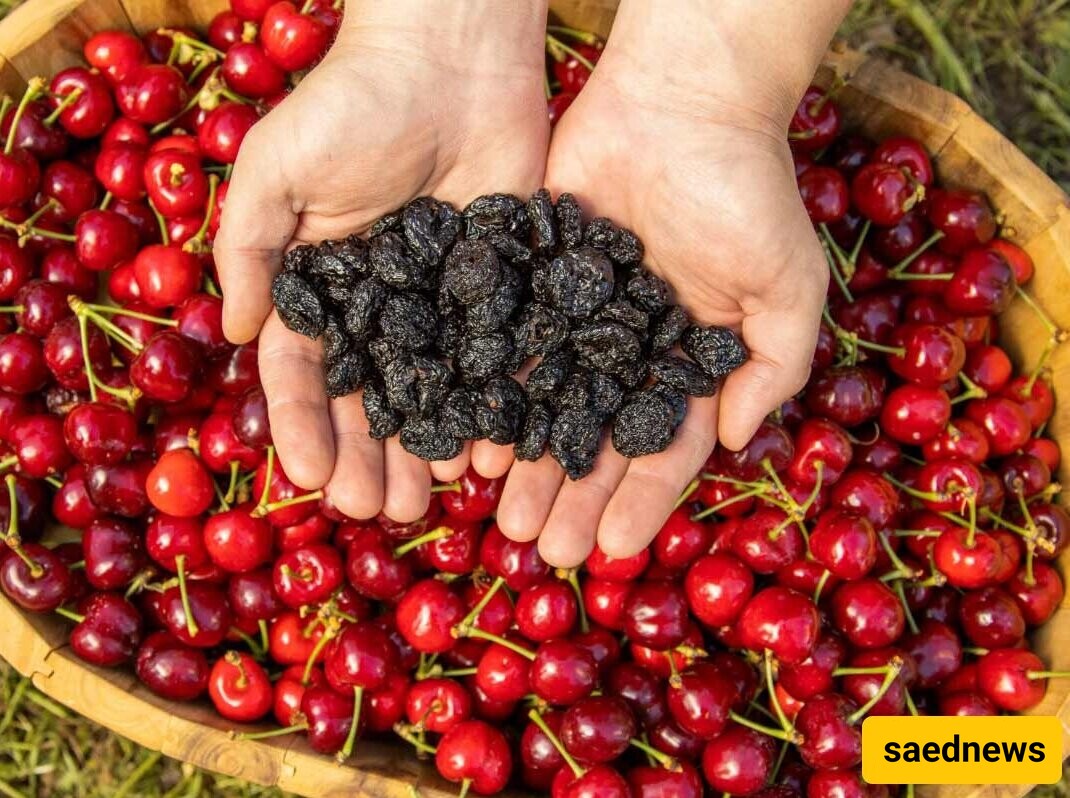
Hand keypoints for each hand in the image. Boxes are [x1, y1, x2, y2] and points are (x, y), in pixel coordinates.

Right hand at [216, 2, 549, 521]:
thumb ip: (248, 249)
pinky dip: (491, 410)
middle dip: (370, 457)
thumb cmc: (353, 102)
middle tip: (378, 510)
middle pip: (372, 399)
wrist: (453, 55)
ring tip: (430, 500)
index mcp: (322, 285)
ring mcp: (443, 304)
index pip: (305, 372)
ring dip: (427, 449)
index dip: (304, 427)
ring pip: (434, 394)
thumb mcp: (276, 169)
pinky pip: (494, 362)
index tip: (309, 478)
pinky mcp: (500, 292)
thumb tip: (240, 331)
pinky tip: (490, 453)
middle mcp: (381, 306)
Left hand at [485, 17, 830, 567]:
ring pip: (546, 408)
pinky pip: (508, 349)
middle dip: (573, 497)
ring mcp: (577, 320)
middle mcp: (628, 352)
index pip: (662, 449)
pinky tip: (474, 441)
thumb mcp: (786, 285)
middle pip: (596, 441)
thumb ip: (774, 366)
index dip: (641, 502)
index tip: (614, 550)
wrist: (681, 99)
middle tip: (544, 550)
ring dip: (528, 465)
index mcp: (686, 362)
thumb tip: (735, 440)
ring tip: (502, 515)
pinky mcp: (532, 280)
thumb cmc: (746, 190)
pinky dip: (492, 397)